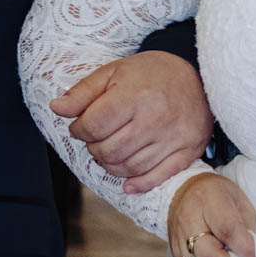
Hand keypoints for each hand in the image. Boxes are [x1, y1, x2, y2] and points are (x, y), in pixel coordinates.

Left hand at [53, 51, 214, 192]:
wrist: (199, 77)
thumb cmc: (151, 73)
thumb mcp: (114, 72)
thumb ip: (83, 92)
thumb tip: (56, 108)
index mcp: (133, 96)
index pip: (92, 127)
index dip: (78, 130)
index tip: (80, 126)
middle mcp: (154, 119)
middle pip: (108, 150)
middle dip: (93, 148)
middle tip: (96, 138)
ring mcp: (172, 138)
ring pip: (129, 167)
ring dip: (111, 165)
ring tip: (109, 152)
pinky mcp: (187, 151)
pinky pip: (158, 176)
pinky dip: (139, 184)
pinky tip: (128, 184)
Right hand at [167, 172, 255, 256]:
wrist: (184, 192)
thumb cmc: (216, 195)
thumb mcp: (238, 199)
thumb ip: (246, 226)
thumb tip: (254, 253)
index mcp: (209, 200)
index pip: (228, 230)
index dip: (246, 248)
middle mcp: (189, 221)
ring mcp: (179, 241)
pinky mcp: (176, 256)